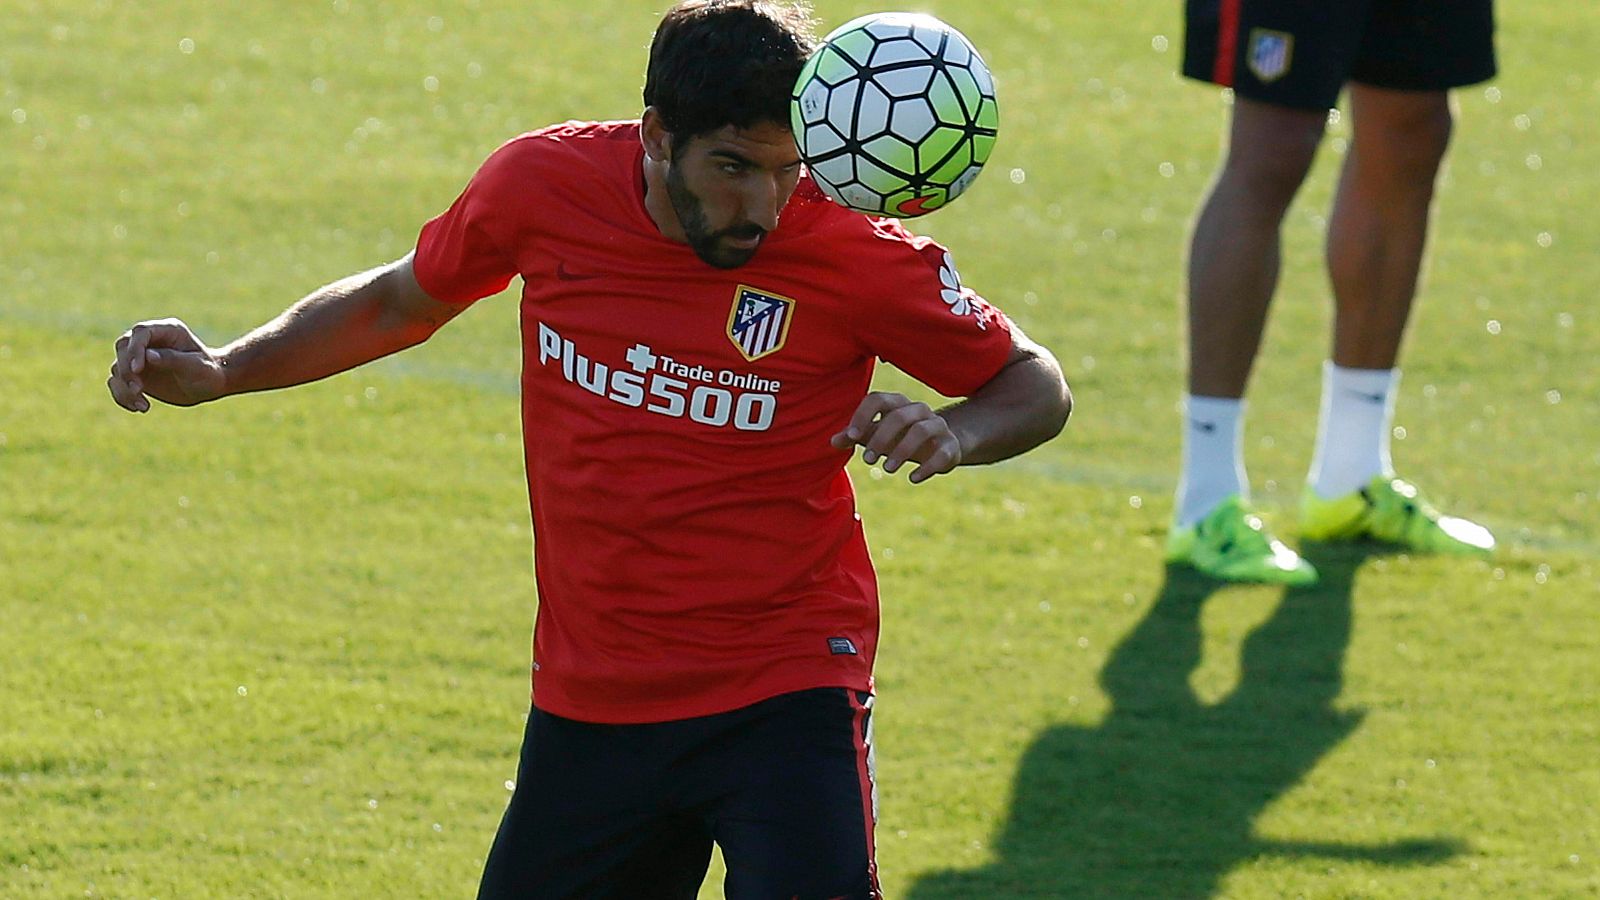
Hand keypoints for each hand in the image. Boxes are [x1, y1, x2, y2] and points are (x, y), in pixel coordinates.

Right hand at [108, 318, 226, 411]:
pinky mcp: (136, 375)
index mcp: (167, 330)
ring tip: (143, 405)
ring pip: (118, 368)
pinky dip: (123, 397)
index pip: (141, 332)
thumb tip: (148, 356)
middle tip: (138, 389)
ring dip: (124, 388)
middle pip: (123, 348)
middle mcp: (149, 341)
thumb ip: (174, 359)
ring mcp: (140, 358)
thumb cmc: (209, 372)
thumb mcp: (197, 367)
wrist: (210, 385)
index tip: (138, 370)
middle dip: (126, 370)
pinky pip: (118, 384)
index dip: (135, 349)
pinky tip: (141, 408)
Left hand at [830, 391, 961, 483]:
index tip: (851, 437)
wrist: (940, 446)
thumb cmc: (900, 437)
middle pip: (899, 416)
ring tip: (886, 469)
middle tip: (868, 460)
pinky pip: (941, 453)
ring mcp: (938, 426)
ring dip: (902, 451)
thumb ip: (856, 436)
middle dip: (881, 438)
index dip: (863, 416)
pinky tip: (913, 478)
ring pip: (921, 430)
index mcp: (897, 403)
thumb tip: (832, 441)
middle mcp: (919, 410)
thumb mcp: (876, 435)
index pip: (878, 399)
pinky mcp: (950, 445)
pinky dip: (927, 467)